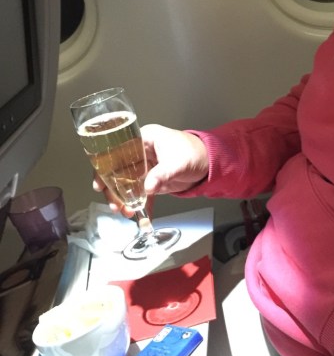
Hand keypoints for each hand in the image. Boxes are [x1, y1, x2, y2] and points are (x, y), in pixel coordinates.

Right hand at [93, 124, 208, 216]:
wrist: (211, 163)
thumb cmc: (196, 153)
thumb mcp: (178, 163)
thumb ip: (162, 174)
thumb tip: (147, 188)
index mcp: (143, 138)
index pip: (116, 152)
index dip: (105, 167)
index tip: (100, 184)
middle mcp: (140, 151)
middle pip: (117, 170)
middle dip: (114, 189)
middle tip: (115, 204)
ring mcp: (144, 166)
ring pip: (126, 183)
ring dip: (124, 199)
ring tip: (125, 212)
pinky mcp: (152, 179)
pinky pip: (141, 192)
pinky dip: (140, 203)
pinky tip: (139, 216)